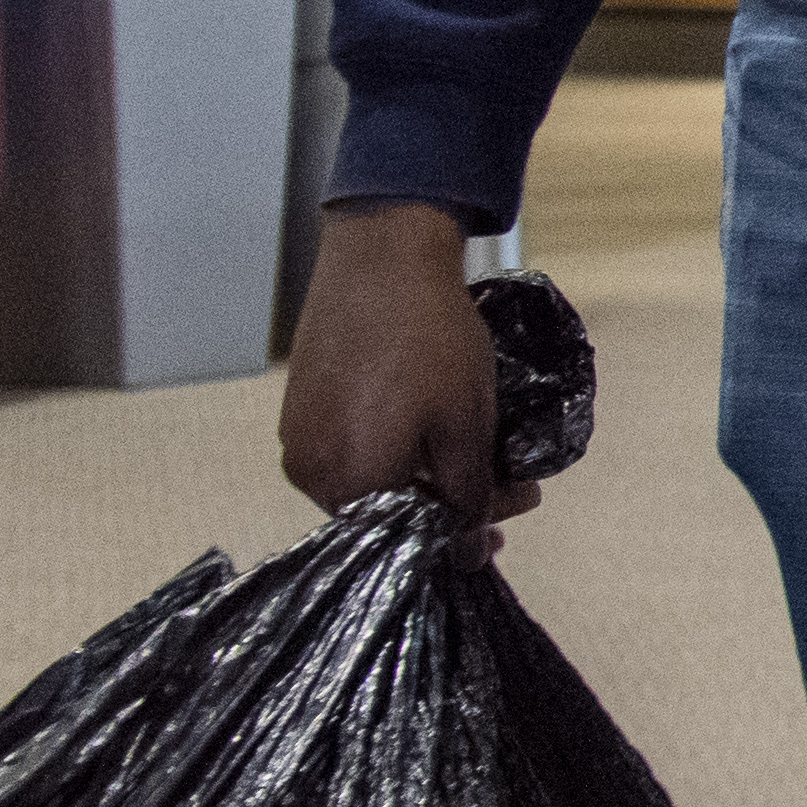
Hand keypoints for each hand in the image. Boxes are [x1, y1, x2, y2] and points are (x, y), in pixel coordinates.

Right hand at [275, 200, 531, 535]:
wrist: (382, 259)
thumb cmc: (428, 338)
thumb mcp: (467, 425)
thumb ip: (469, 495)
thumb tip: (473, 548)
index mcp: (351, 485)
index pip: (415, 540)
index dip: (469, 529)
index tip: (510, 509)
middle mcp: (310, 473)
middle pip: (389, 516)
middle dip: (451, 501)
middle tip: (506, 479)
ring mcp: (297, 440)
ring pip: (370, 484)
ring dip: (423, 475)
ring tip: (473, 448)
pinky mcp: (297, 410)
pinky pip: (348, 451)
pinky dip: (391, 449)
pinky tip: (428, 426)